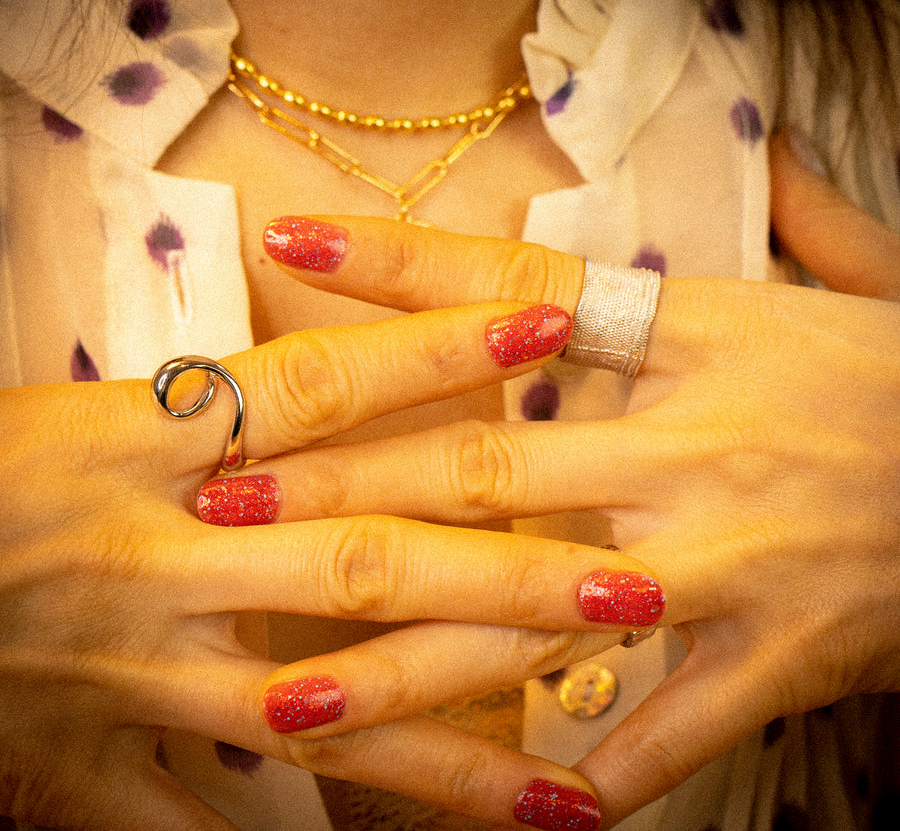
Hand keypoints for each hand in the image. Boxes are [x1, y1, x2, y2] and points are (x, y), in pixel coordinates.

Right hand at [1, 298, 668, 829]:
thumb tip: (349, 398)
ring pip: (322, 716)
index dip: (438, 348)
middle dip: (501, 582)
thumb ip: (218, 419)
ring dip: (452, 756)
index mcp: (145, 441)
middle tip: (629, 589)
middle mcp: (155, 554)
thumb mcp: (96, 419)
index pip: (325, 384)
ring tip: (571, 791)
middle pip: (362, 564)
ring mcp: (127, 673)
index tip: (549, 324)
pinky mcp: (83, 770)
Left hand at [256, 130, 899, 826]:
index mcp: (693, 335)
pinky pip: (663, 730)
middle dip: (343, 486)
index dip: (398, 266)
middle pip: (480, 463)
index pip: (515, 289)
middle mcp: (688, 444)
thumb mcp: (838, 285)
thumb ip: (785, 223)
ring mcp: (728, 558)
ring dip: (407, 663)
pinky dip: (583, 774)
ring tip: (291, 698)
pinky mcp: (782, 656)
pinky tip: (499, 818)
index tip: (289, 248)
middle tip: (224, 501)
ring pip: (533, 613)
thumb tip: (768, 150)